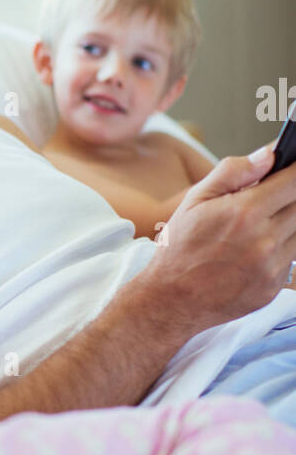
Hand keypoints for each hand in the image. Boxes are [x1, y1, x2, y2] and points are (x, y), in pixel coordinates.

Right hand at [145, 144, 295, 328]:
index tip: (291, 169)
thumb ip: (233, 172)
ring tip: (254, 229)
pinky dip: (277, 251)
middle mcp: (264, 240)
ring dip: (285, 225)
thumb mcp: (195, 200)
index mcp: (246, 212)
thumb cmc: (178, 248)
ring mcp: (271, 267)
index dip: (294, 171)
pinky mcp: (273, 287)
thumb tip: (267, 155)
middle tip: (264, 203)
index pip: (294, 181)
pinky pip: (289, 259)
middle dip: (287, 198)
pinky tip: (251, 253)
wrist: (170, 300)